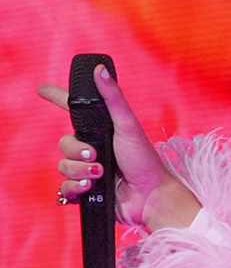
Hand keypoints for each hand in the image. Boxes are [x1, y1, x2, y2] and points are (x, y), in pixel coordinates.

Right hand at [37, 65, 200, 231]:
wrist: (151, 197)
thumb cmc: (145, 161)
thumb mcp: (129, 126)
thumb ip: (113, 99)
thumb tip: (100, 70)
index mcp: (101, 131)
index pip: (73, 110)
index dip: (57, 98)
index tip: (42, 90)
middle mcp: (93, 149)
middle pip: (64, 143)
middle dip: (77, 150)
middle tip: (95, 155)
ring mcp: (88, 170)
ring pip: (63, 165)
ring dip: (79, 170)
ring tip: (100, 174)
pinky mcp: (87, 191)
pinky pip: (65, 187)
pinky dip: (74, 187)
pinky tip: (89, 187)